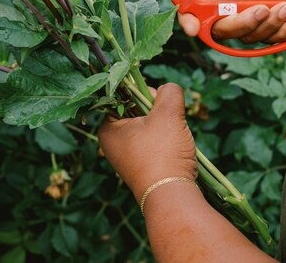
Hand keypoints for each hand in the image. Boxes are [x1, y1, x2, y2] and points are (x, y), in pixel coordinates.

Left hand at [98, 84, 196, 200]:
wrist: (171, 195)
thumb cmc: (163, 153)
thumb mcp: (168, 113)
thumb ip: (169, 92)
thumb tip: (168, 89)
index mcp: (108, 129)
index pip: (123, 97)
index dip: (142, 92)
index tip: (157, 100)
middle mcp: (113, 144)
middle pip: (139, 112)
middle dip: (159, 112)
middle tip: (170, 120)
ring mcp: (128, 158)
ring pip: (151, 128)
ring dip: (167, 126)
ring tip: (175, 137)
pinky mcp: (143, 168)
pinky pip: (156, 145)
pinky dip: (168, 142)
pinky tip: (177, 149)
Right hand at [178, 0, 285, 43]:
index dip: (188, 15)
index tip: (192, 26)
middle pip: (218, 24)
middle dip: (237, 23)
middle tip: (260, 10)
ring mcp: (249, 13)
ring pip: (244, 34)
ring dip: (264, 25)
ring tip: (285, 6)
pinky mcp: (268, 24)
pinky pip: (265, 38)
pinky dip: (278, 32)